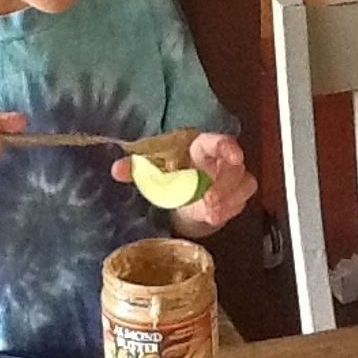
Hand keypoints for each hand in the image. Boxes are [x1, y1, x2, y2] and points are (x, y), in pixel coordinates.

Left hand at [112, 132, 257, 233]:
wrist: (183, 193)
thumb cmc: (170, 174)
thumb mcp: (151, 170)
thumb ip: (135, 169)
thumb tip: (116, 170)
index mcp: (201, 147)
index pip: (218, 141)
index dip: (228, 147)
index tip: (234, 156)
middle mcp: (222, 159)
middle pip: (234, 168)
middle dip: (223, 185)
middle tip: (208, 200)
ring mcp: (233, 177)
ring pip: (242, 184)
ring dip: (227, 199)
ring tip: (207, 211)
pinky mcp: (238, 194)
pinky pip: (240, 201)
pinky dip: (229, 210)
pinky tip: (214, 215)